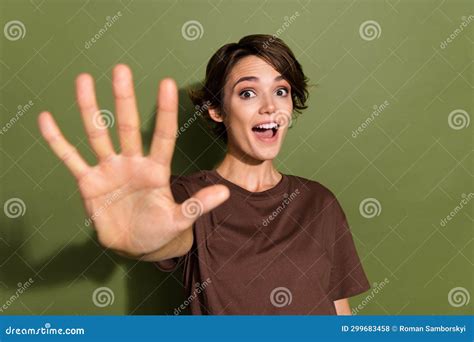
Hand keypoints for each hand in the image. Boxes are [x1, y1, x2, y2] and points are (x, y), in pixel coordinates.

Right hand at [37, 64, 229, 255]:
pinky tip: (47, 120)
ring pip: (98, 135)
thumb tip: (226, 192)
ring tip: (82, 80)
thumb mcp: (180, 219)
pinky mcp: (89, 183)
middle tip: (121, 69)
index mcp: (156, 170)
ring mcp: (109, 170)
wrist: (138, 245)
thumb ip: (198, 204)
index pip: (162, 135)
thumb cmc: (162, 230)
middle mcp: (132, 163)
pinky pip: (71, 158)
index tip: (167, 84)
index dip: (164, 111)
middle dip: (124, 99)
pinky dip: (58, 141)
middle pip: (127, 126)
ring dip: (89, 109)